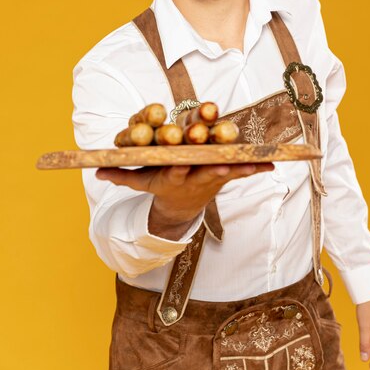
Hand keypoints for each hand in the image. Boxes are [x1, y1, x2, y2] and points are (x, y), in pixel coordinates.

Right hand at [96, 162, 273, 238]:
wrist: (182, 206)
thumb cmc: (159, 187)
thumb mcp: (141, 183)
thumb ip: (121, 176)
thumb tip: (95, 171)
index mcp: (172, 177)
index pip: (173, 172)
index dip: (177, 169)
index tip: (180, 165)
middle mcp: (193, 177)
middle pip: (204, 171)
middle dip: (214, 168)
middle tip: (225, 165)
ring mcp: (212, 177)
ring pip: (228, 170)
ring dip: (242, 168)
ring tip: (258, 164)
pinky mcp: (225, 176)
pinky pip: (242, 171)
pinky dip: (256, 168)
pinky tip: (273, 163)